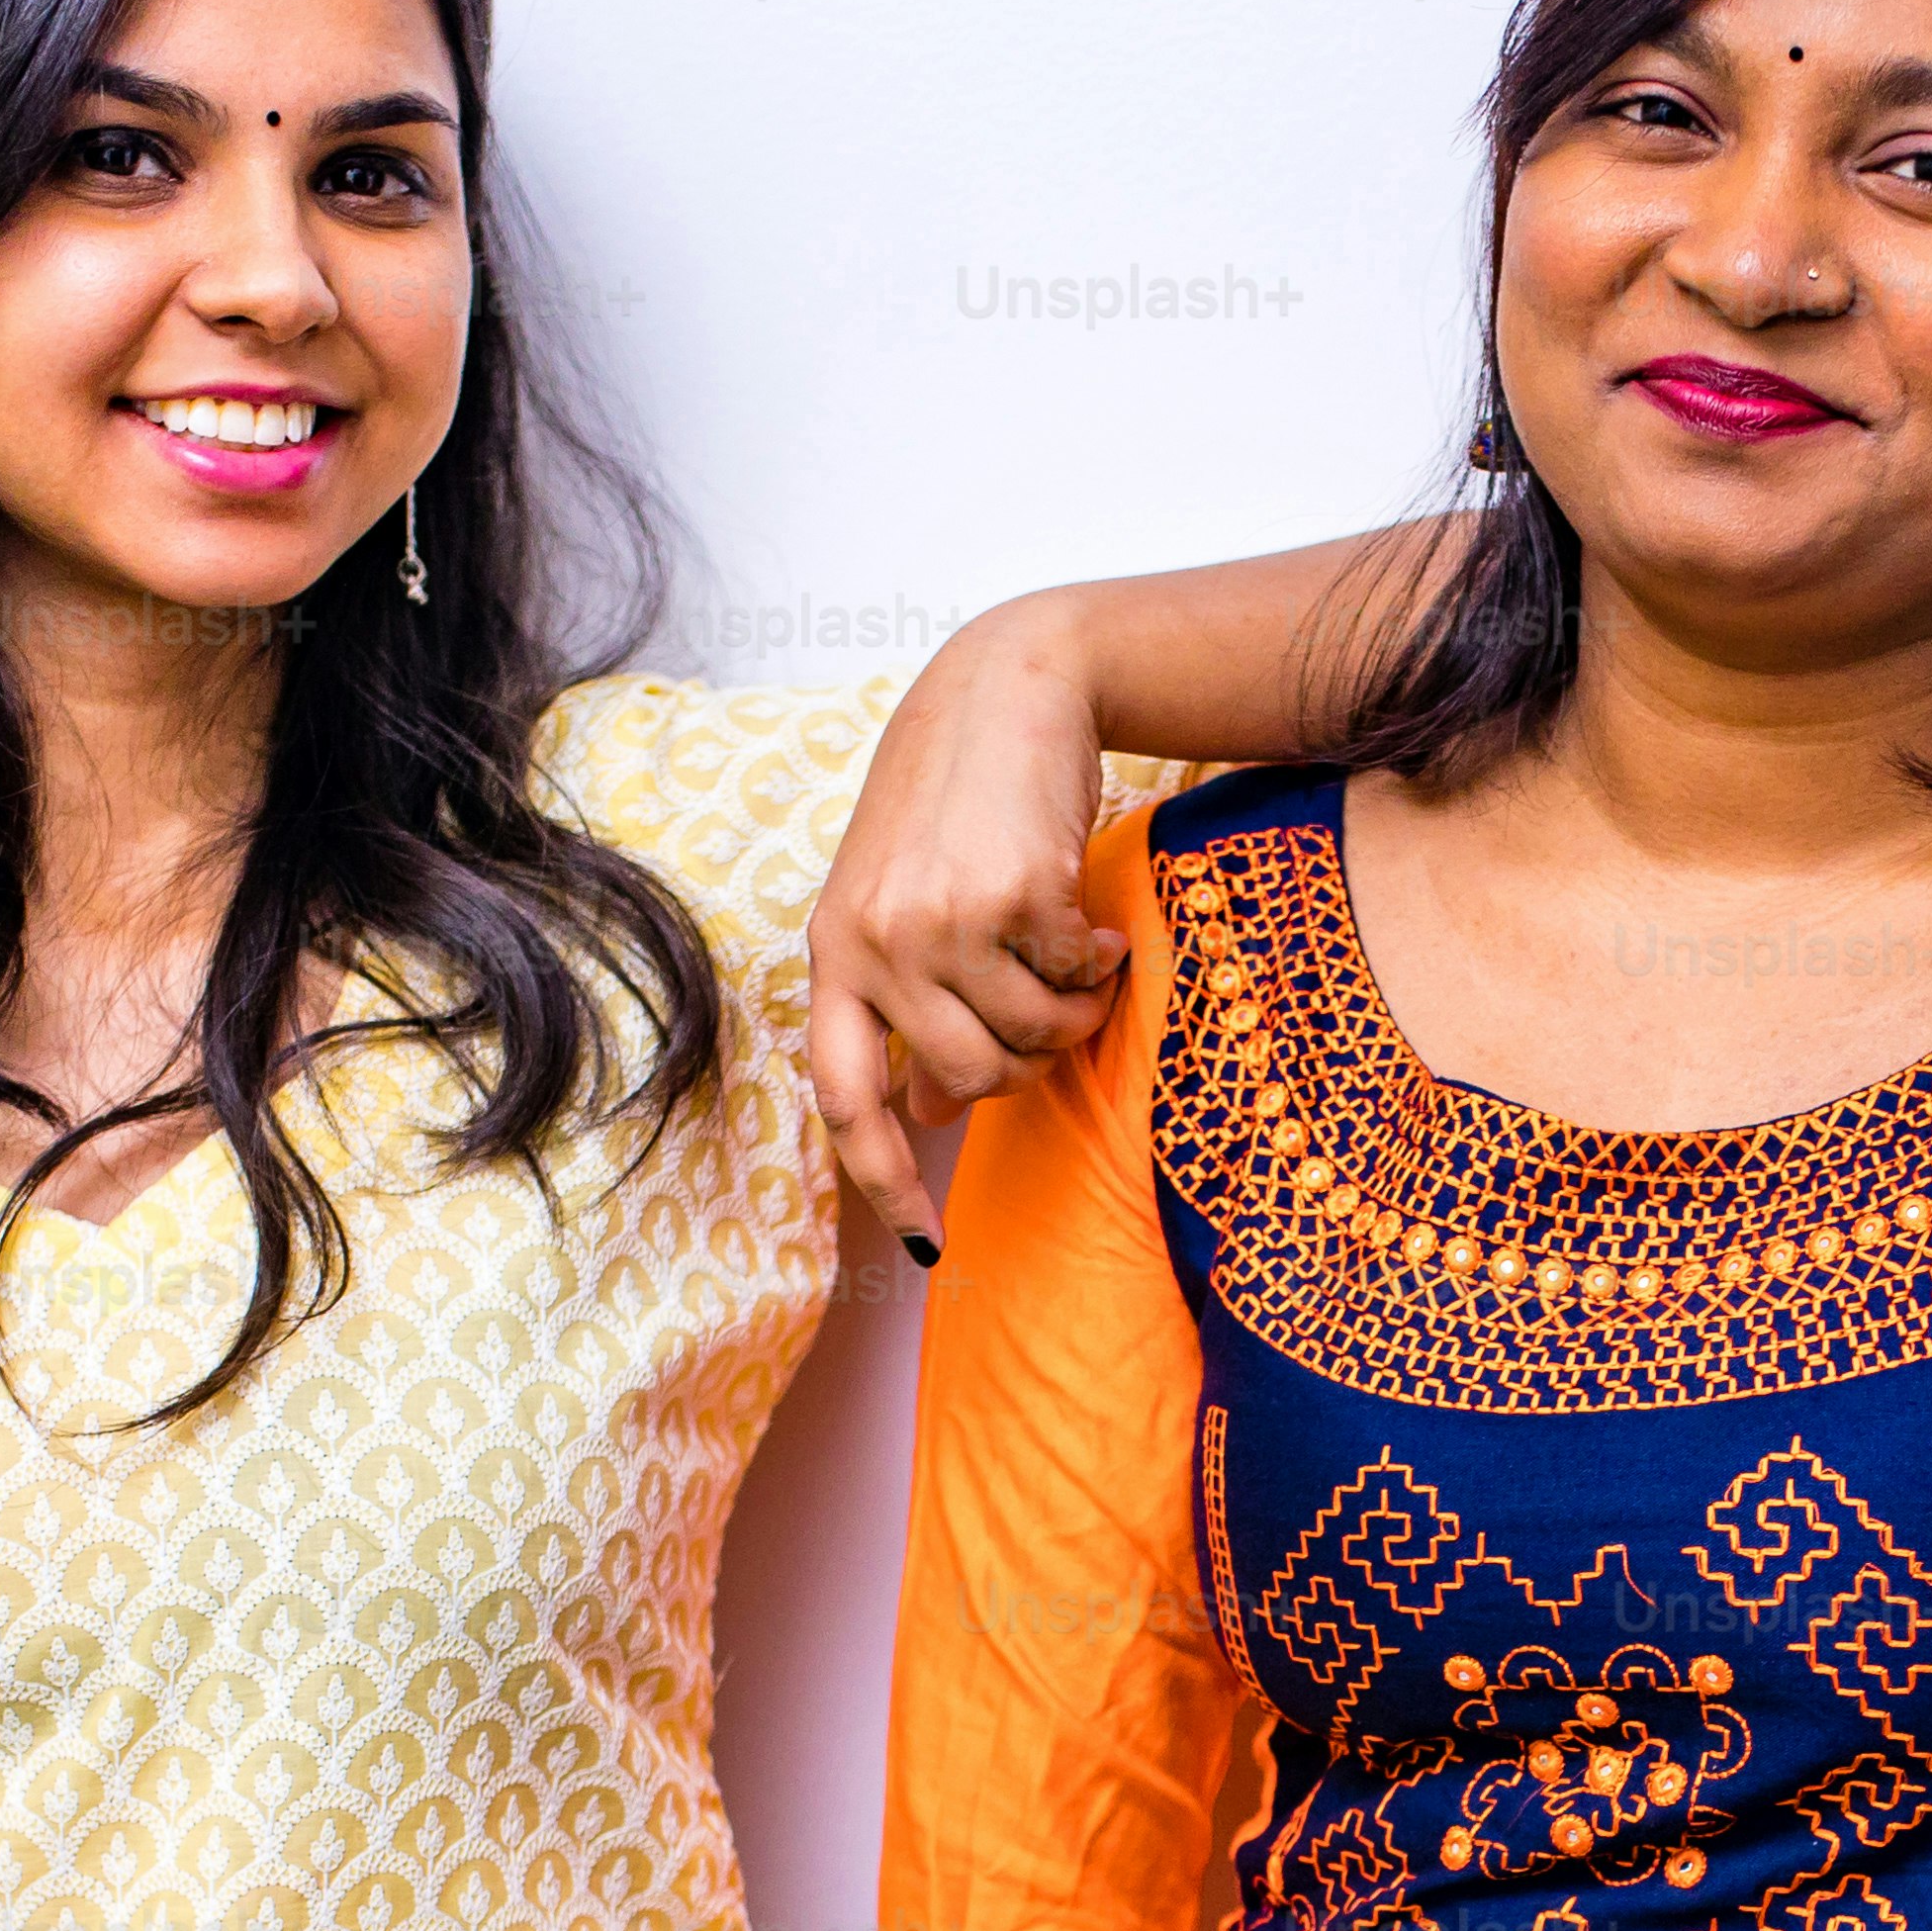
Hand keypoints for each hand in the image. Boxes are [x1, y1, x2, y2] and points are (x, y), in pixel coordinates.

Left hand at [808, 599, 1128, 1251]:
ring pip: (1032, 1037)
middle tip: (1052, 1013)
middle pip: (971, 1078)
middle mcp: (875, 942)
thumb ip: (905, 1004)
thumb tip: (929, 1109)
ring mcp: (941, 918)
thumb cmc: (954, 806)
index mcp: (834, 954)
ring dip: (1073, 1012)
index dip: (881, 1179)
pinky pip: (1074, 980)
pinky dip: (1097, 962)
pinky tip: (1088, 918)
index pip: (843, 1098)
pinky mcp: (1012, 892)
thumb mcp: (902, 905)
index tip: (924, 1240)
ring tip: (1074, 959)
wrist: (1004, 690)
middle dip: (1027, 1063)